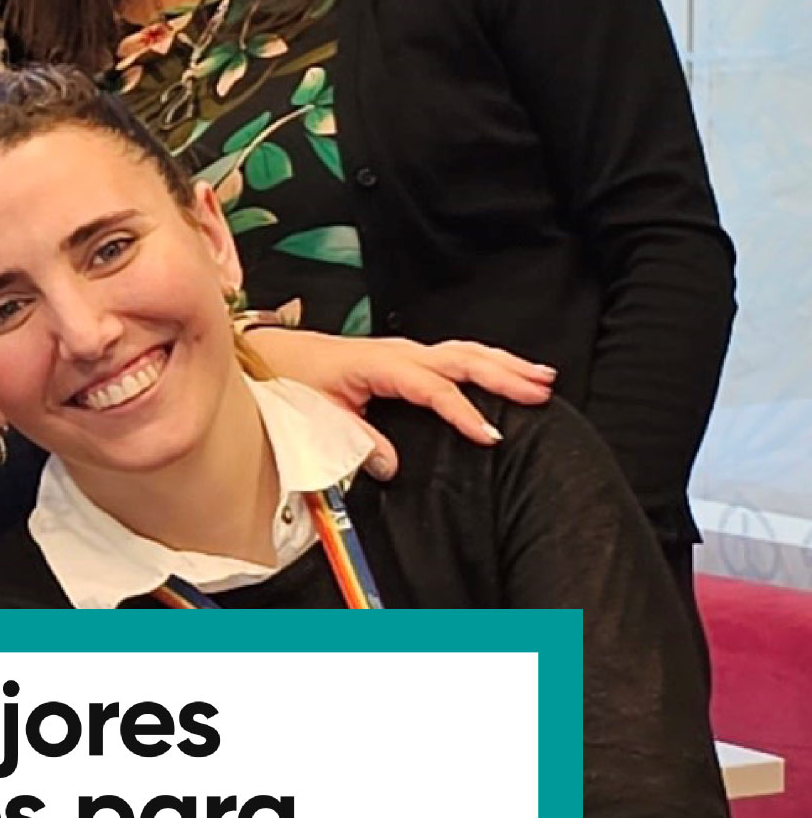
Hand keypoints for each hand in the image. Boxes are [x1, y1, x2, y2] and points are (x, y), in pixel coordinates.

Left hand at [244, 327, 554, 461]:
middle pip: (461, 360)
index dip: (462, 412)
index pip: (432, 388)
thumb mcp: (316, 416)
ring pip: (465, 352)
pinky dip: (488, 362)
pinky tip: (509, 370)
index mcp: (378, 365)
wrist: (274, 356)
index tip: (489, 435)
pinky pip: (456, 355)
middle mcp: (398, 352)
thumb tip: (390, 466)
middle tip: (540, 393)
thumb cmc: (293, 381)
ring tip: (543, 378)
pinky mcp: (408, 356)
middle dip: (504, 376)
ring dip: (505, 364)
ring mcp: (406, 351)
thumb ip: (355, 440)